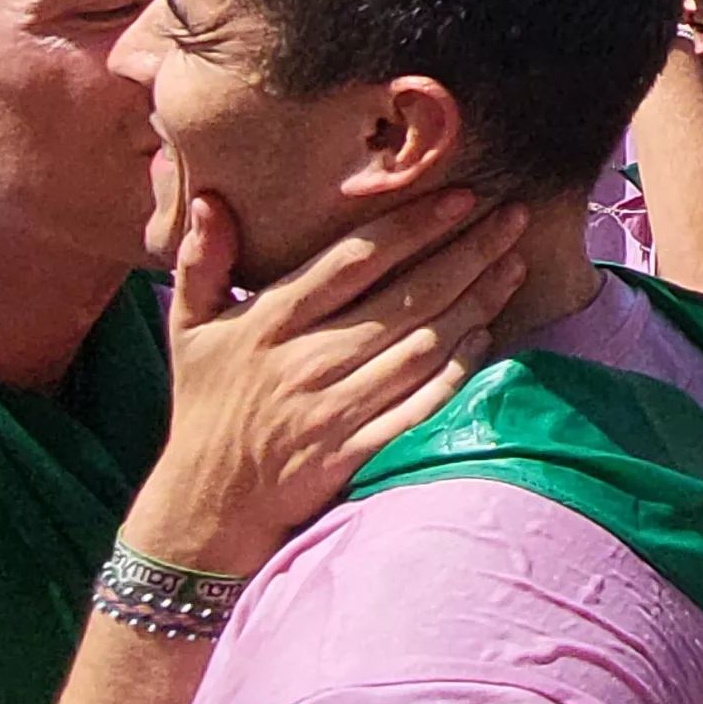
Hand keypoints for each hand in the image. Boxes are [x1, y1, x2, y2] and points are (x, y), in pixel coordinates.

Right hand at [123, 190, 529, 572]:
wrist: (205, 507)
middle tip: (513, 217)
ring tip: (513, 265)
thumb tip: (210, 200)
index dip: (411, 226)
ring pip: (423, 348)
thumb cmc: (205, 407)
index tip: (461, 196)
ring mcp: (334, 410)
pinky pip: (419, 405)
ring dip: (475, 304)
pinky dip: (458, 371)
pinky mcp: (355, 452)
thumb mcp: (189, 330)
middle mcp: (306, 362)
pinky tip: (487, 337)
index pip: (352, 261)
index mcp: (269, 323)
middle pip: (405, 299)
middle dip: (467, 253)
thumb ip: (200, 263)